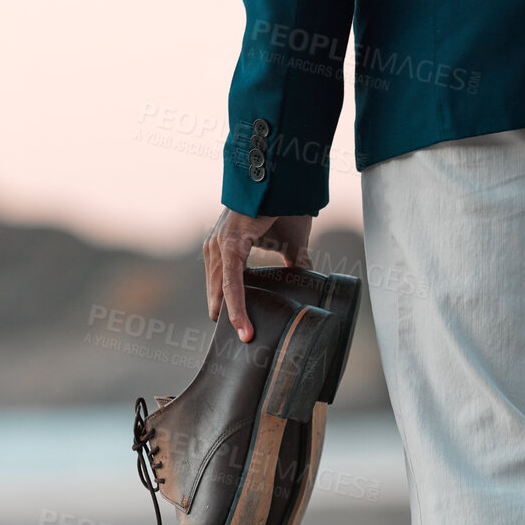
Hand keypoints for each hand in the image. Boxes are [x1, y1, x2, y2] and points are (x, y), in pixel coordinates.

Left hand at [204, 209, 312, 341]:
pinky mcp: (229, 245)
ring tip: (247, 342)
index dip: (231, 309)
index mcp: (227, 246)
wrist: (285, 178)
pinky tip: (243, 327)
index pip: (222, 286)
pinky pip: (231, 283)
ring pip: (223, 293)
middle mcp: (217, 247)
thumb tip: (308, 283)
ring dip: (233, 319)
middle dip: (229, 319)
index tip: (242, 331)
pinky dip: (237, 306)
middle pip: (218, 294)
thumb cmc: (286, 205)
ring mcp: (219, 245)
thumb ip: (294, 264)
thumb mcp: (291, 243)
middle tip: (245, 345)